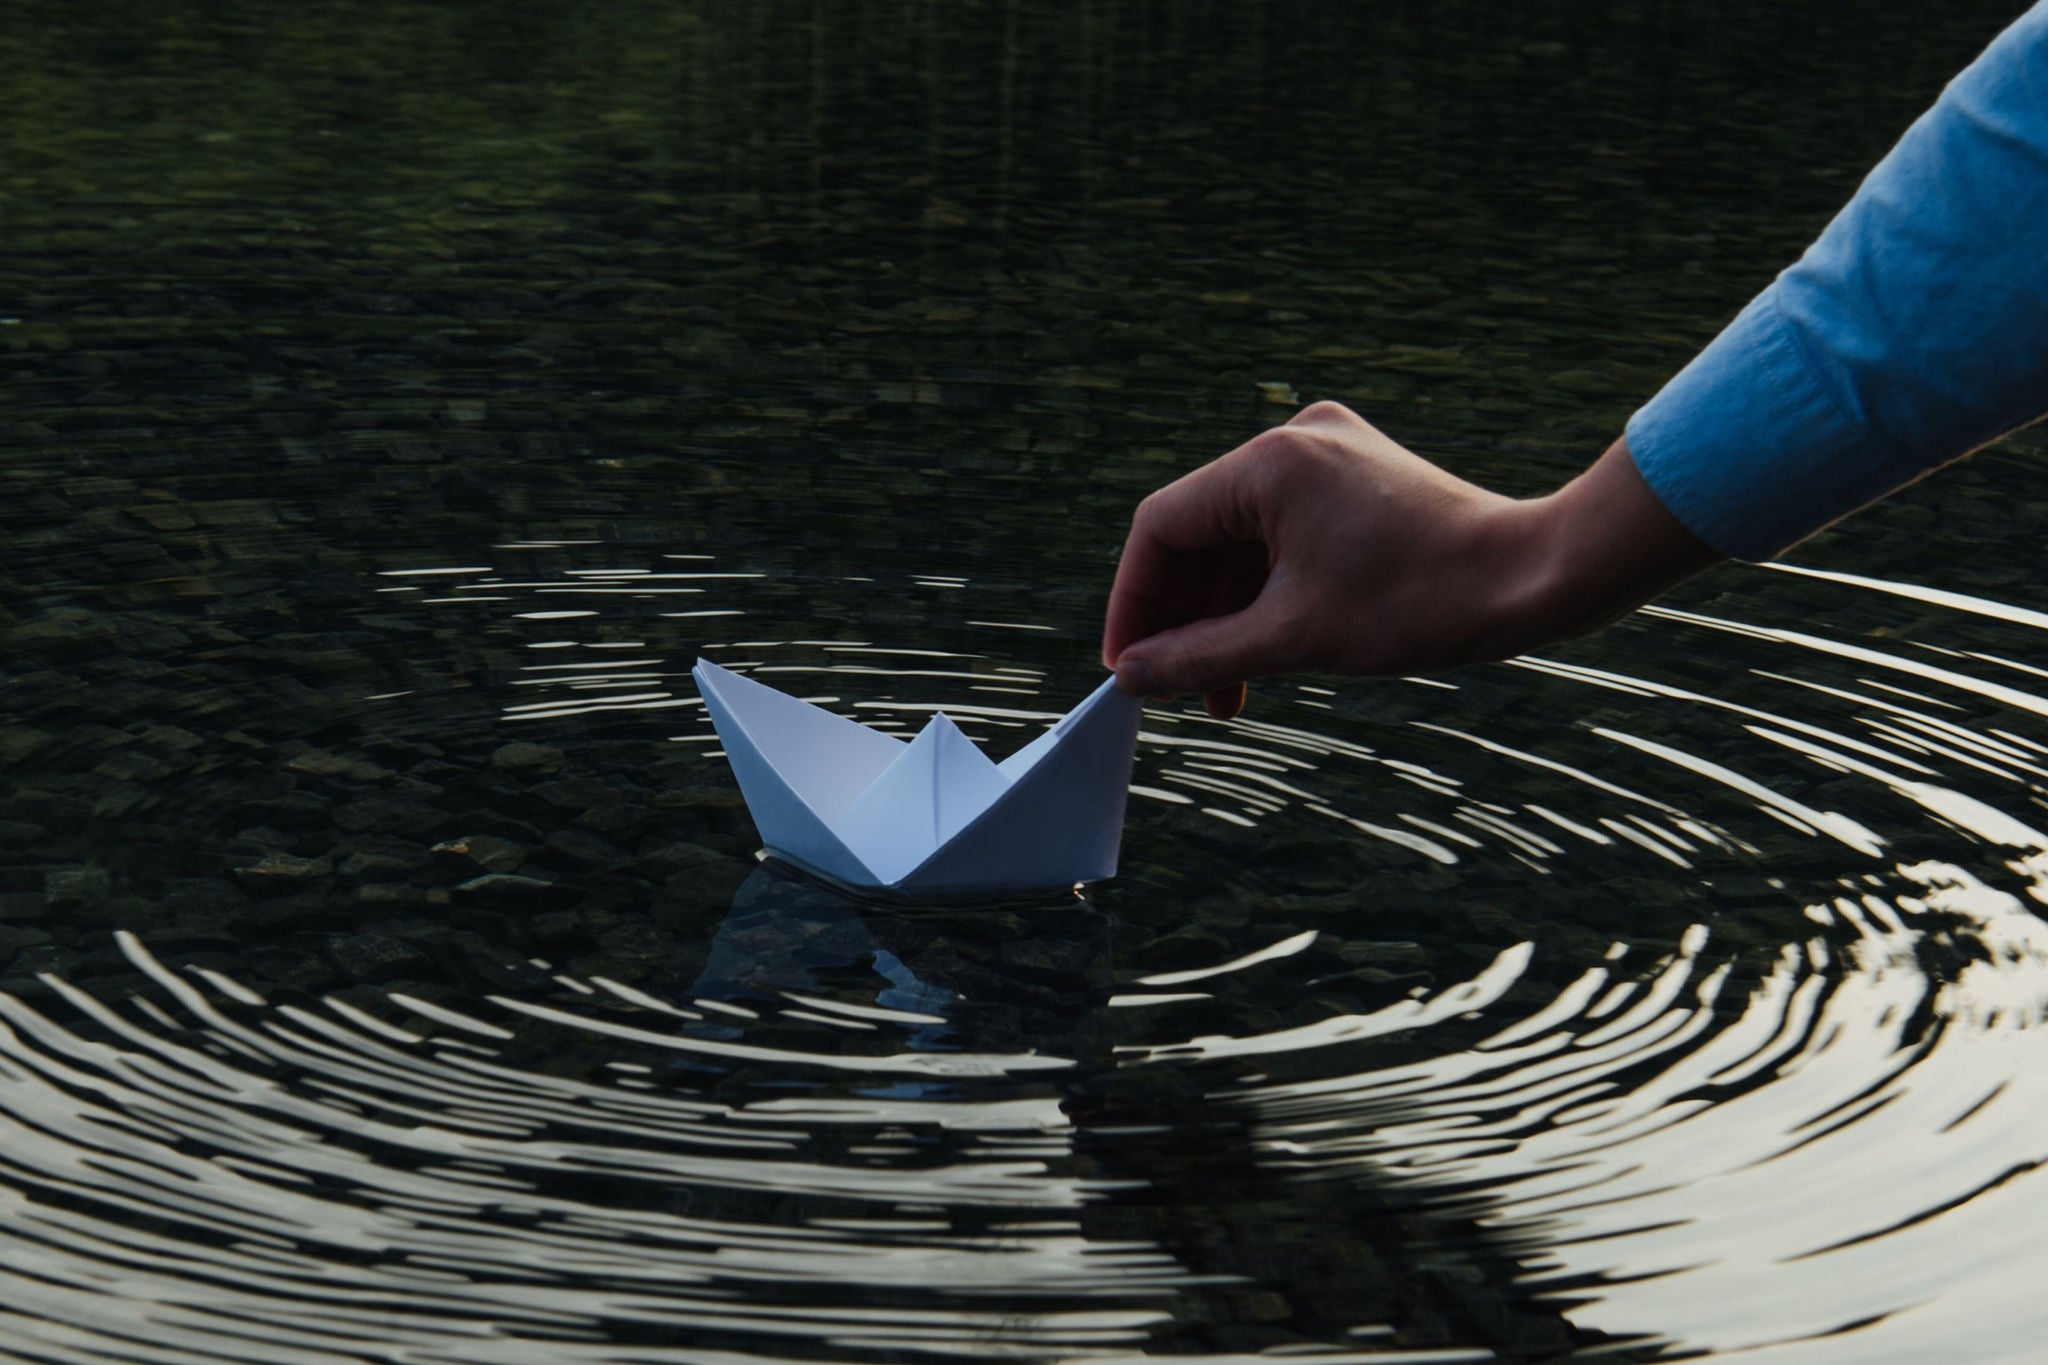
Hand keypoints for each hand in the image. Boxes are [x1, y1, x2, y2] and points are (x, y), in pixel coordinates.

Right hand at [1101, 401, 1720, 718]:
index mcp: (1271, 462)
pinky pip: (1282, 539)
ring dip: (1223, 616)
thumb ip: (1200, 657)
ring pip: (1241, 543)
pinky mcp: (1356, 481)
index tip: (1125, 666)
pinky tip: (1259, 656)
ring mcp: (1328, 458)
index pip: (1162, 528)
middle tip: (1169, 689)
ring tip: (1220, 693)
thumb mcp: (1294, 639)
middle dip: (1182, 617)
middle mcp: (1294, 442)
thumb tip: (1132, 676)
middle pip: (1199, 535)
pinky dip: (1264, 595)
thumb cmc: (1423, 602)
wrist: (1536, 579)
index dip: (1134, 602)